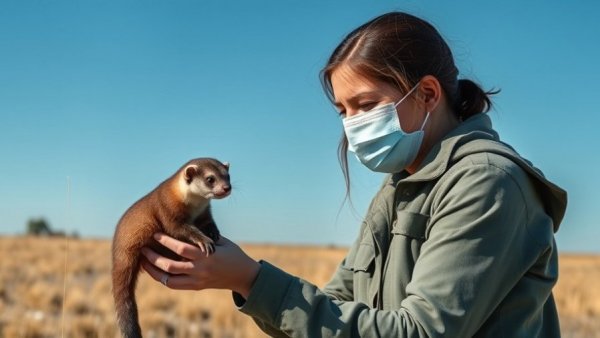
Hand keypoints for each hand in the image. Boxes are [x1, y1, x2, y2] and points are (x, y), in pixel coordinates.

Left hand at [141, 233, 259, 298]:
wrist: (243, 276)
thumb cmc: (232, 253)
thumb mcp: (220, 241)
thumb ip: (203, 235)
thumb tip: (186, 222)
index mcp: (206, 255)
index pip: (181, 248)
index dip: (166, 241)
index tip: (155, 233)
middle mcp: (200, 270)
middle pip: (170, 266)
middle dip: (153, 257)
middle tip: (143, 248)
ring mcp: (197, 280)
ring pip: (168, 279)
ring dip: (153, 271)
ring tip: (143, 261)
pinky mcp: (196, 287)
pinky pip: (174, 285)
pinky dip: (162, 278)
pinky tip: (155, 270)